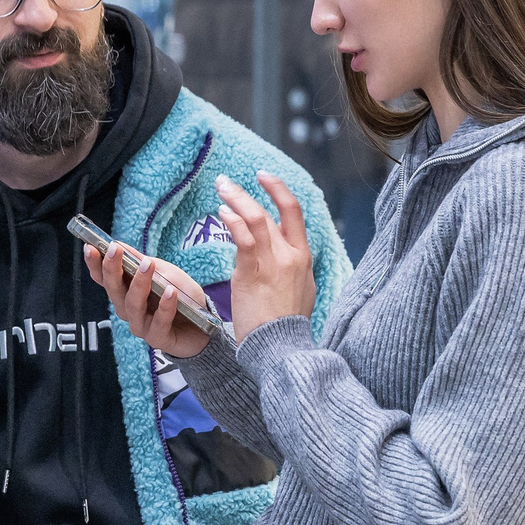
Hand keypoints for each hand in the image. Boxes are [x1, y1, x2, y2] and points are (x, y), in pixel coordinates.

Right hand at [86, 241, 213, 359]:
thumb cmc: (180, 296)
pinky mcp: (158, 339)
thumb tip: (119, 245)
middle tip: (114, 250)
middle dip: (112, 269)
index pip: (104, 279)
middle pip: (114, 290)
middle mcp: (127, 310)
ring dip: (139, 284)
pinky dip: (165, 306)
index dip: (95, 264)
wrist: (203, 326)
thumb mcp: (163, 272)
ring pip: (133, 305)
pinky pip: (159, 322)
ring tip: (148, 265)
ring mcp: (141, 326)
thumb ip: (142, 262)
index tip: (90, 247)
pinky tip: (170, 292)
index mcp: (125, 292)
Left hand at [213, 172, 316, 332]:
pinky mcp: (253, 273)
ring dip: (236, 199)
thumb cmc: (285, 325)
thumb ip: (292, 269)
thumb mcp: (301, 291)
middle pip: (270, 212)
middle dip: (246, 193)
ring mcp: (273, 263)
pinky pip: (244, 238)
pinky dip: (232, 221)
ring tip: (220, 189)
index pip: (294, 212)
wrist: (281, 348)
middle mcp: (291, 255)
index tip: (263, 177)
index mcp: (303, 257)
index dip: (279, 190)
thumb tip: (282, 257)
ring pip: (256, 218)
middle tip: (226, 182)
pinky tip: (222, 214)